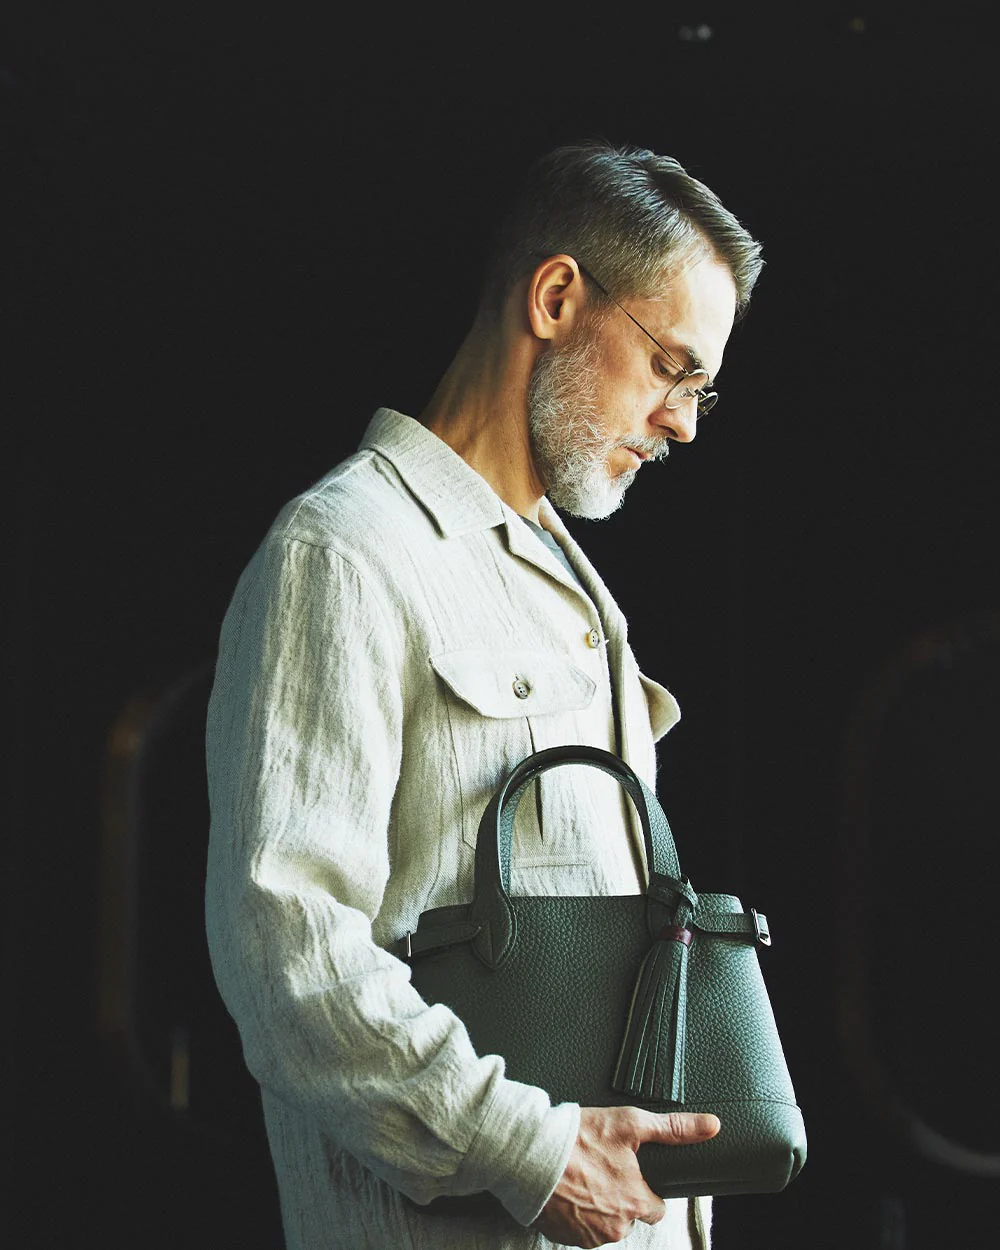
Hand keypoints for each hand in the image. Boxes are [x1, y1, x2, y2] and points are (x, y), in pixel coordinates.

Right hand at [532, 1106, 719, 1247]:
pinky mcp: (563, 1237)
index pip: (656, 1208)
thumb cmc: (579, 1137)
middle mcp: (615, 1228)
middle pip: (628, 1216)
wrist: (530, 1153)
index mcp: (636, 1203)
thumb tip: (710, 1127)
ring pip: (603, 1224)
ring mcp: (588, 1237)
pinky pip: (578, 1229)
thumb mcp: (631, 1123)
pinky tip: (567, 1188)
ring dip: (597, 1205)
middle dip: (619, 1196)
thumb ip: (673, 1128)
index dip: (645, 1187)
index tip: (629, 1171)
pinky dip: (575, 1212)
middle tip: (601, 1167)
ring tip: (582, 1175)